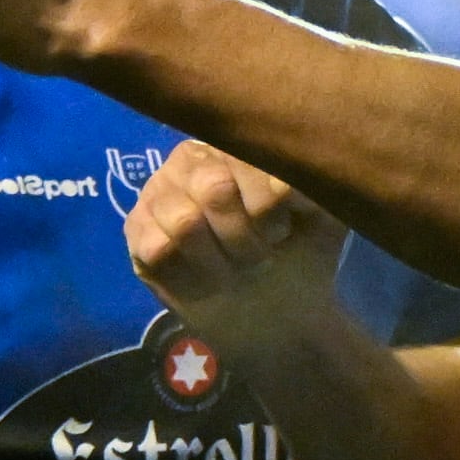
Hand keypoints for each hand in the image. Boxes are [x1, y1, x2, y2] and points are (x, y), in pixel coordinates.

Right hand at [126, 140, 341, 327]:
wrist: (279, 314)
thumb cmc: (298, 256)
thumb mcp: (322, 217)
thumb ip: (314, 186)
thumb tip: (291, 177)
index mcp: (236, 145)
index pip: (249, 158)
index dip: (271, 206)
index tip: (283, 234)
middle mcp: (191, 159)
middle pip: (215, 189)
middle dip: (245, 238)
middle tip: (259, 260)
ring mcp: (157, 193)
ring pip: (187, 222)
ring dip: (220, 261)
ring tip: (233, 272)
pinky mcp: (137, 232)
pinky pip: (158, 249)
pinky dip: (191, 276)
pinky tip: (204, 283)